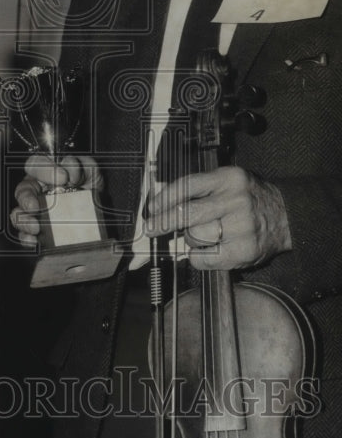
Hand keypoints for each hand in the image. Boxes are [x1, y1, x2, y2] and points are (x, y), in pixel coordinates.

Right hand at [11, 153, 102, 246]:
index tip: (63, 178)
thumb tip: (70, 172)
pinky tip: (35, 241)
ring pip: (18, 214)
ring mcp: (35, 211)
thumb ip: (79, 165)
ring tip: (36, 227)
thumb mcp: (89, 169)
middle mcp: (36, 191)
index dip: (44, 169)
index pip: (35, 164)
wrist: (100, 210)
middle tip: (37, 207)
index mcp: (45, 172)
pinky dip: (27, 239)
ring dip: (24, 221)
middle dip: (26, 200)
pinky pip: (25, 235)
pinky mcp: (38, 230)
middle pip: (22, 192)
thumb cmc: (89, 186)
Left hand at [144, 166, 291, 269]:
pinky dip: (198, 257)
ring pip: (194, 236)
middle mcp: (235, 200)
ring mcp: (241, 227)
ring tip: (203, 235)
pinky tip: (207, 250)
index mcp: (228, 179)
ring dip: (190, 239)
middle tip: (151, 228)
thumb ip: (199, 188)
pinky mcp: (244, 250)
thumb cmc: (249, 199)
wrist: (286, 217)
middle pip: (187, 213)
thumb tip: (161, 198)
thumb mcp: (227, 182)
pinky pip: (204, 258)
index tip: (152, 208)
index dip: (164, 198)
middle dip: (163, 222)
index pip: (187, 186)